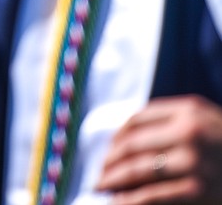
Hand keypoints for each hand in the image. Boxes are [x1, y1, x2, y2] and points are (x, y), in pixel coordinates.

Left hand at [96, 95, 221, 203]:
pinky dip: (132, 200)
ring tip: (103, 188)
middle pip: (131, 145)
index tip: (106, 151)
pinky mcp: (200, 189)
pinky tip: (121, 203)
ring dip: (114, 181)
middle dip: (108, 162)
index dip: (115, 137)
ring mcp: (196, 161)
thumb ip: (173, 121)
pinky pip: (154, 195)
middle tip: (97, 175)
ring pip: (138, 170)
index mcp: (189, 110)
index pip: (135, 120)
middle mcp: (189, 131)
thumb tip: (126, 139)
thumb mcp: (208, 121)